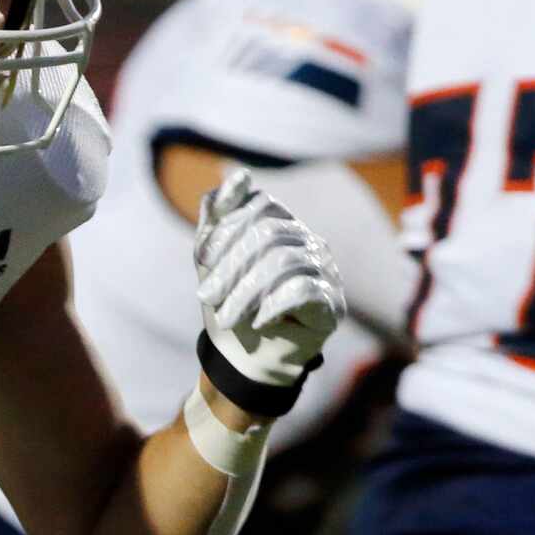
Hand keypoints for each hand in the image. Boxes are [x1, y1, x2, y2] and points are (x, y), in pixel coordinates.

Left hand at [194, 167, 345, 396]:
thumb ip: (217, 218)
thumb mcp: (211, 261)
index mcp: (283, 225)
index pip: (260, 206)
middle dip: (230, 266)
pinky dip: (273, 304)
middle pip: (270, 233)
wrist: (243, 358)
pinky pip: (305, 291)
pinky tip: (257, 321)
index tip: (201, 259)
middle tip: (205, 296)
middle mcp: (309, 242)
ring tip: (225, 317)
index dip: (227, 229)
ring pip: (284, 262)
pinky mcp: (332, 304)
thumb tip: (236, 176)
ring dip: (245, 291)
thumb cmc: (229, 304)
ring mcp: (325, 271)